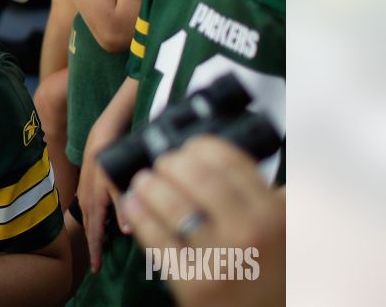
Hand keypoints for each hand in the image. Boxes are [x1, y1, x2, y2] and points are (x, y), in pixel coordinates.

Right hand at [77, 116, 128, 272]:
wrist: (101, 134)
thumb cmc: (111, 157)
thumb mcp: (118, 180)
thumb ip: (123, 205)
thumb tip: (126, 231)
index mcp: (95, 202)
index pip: (95, 233)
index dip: (95, 251)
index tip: (96, 269)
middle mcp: (87, 199)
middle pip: (89, 228)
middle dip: (92, 245)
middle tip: (95, 264)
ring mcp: (86, 191)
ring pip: (89, 218)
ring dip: (92, 233)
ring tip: (97, 245)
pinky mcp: (88, 183)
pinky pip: (89, 208)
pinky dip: (93, 219)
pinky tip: (99, 219)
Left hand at [121, 136, 283, 306]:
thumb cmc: (279, 278)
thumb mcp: (296, 232)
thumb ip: (280, 196)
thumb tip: (260, 153)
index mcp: (276, 214)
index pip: (229, 161)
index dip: (202, 146)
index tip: (192, 147)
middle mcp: (249, 232)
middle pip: (196, 176)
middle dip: (172, 163)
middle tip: (165, 162)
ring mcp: (219, 259)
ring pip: (172, 204)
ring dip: (150, 184)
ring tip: (144, 180)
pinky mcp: (192, 284)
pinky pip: (157, 239)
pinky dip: (141, 214)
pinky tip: (134, 204)